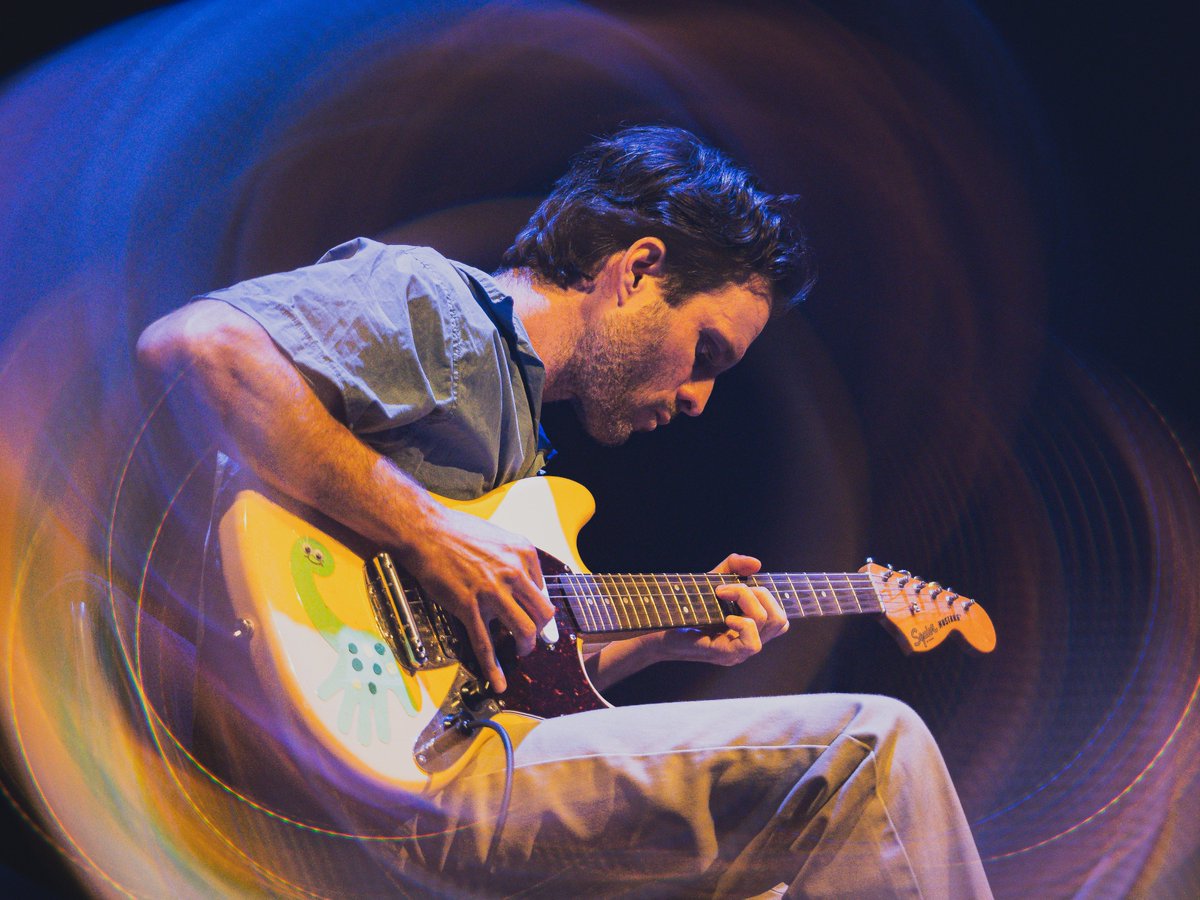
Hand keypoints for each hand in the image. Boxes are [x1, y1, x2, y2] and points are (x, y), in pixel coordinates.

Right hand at [403, 506, 553, 692]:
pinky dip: (494, 668)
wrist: (426, 531)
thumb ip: (515, 559)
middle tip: (532, 637)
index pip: (543, 590)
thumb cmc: (458, 531)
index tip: (536, 617)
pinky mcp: (469, 607)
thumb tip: (526, 583)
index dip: (539, 608)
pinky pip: (486, 644)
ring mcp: (492, 592)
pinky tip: (499, 682)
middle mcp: (513, 573)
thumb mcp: (499, 537)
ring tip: (521, 650)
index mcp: (523, 554)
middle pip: (542, 613)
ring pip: (524, 629)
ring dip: (526, 646)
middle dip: (540, 630)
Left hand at [658, 553, 788, 665]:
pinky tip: (725, 617)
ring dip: (748, 601)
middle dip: (759, 594)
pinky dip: (743, 623)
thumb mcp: (713, 580)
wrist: (658, 626)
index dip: (767, 596)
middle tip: (728, 589)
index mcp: (750, 630)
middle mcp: (748, 642)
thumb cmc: (687, 607)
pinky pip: (752, 643)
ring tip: (723, 596)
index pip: (781, 619)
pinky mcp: (726, 655)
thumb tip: (756, 564)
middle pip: (780, 619)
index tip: (734, 585)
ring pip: (770, 625)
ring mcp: (739, 652)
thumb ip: (734, 567)